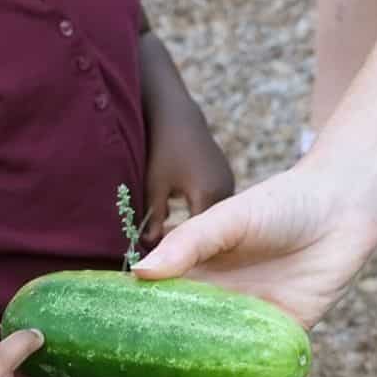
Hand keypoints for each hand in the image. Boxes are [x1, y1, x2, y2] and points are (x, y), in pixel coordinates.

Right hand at [132, 160, 376, 376]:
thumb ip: (187, 243)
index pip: (154, 314)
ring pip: (216, 371)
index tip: (108, 363)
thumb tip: (139, 272)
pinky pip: (256, 376)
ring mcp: (248, 327)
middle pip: (181, 352)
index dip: (131, 339)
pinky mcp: (281, 339)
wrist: (343, 209)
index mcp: (194, 276)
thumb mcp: (228, 218)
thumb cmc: (280, 204)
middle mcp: (216, 307)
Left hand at [142, 109, 234, 244]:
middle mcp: (226, 192)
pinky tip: (178, 218)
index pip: (197, 238)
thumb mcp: (154, 185)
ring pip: (211, 219)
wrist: (178, 115)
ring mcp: (229, 185)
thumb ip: (153, 218)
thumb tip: (148, 249)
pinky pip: (213, 206)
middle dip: (186, 242)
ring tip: (168, 238)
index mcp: (209, 196)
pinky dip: (198, 214)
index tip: (159, 261)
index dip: (178, 251)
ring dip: (193, 229)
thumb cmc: (162, 148)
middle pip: (207, 231)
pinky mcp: (226, 180)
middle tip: (161, 256)